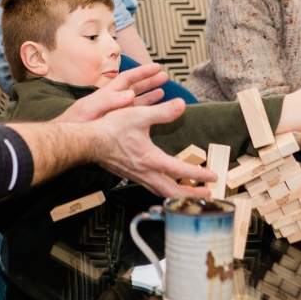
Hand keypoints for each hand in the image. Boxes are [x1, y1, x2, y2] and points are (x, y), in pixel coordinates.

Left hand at [58, 64, 167, 122]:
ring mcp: (115, 112)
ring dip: (149, 95)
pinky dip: (143, 111)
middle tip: (164, 76)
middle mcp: (113, 100)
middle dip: (149, 81)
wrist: (69, 137)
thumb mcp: (90, 108)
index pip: (128, 78)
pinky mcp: (116, 123)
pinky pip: (133, 115)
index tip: (157, 67)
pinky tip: (152, 112)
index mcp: (108, 93)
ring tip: (162, 90)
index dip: (143, 72)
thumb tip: (129, 94)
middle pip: (134, 87)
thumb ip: (109, 101)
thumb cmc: (75, 121)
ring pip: (136, 100)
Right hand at [88, 98, 216, 196]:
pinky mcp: (130, 175)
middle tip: (206, 195)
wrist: (87, 142)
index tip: (213, 177)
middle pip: (171, 191)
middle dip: (190, 195)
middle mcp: (144, 172)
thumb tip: (180, 104)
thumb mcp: (137, 115)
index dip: (198, 175)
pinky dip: (163, 190)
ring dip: (177, 194)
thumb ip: (161, 111)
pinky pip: (151, 187)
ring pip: (160, 192)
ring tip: (189, 193)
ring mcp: (136, 176)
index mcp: (150, 159)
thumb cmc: (110, 128)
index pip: (179, 171)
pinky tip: (164, 185)